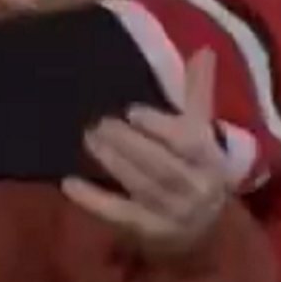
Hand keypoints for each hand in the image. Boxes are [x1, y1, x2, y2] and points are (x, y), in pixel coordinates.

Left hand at [62, 50, 230, 257]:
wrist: (207, 230)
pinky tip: (70, 183)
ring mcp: (171, 213)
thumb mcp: (202, 133)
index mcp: (210, 160)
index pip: (189, 144)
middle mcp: (195, 187)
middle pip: (162, 165)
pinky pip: (119, 215)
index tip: (132, 111)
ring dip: (113, 162)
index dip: (161, 128)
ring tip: (88, 139)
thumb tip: (203, 49)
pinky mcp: (147, 232)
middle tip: (99, 122)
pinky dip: (94, 200)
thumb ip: (198, 92)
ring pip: (141, 186)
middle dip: (129, 143)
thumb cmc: (199, 169)